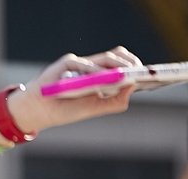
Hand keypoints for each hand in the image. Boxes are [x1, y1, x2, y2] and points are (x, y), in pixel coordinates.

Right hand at [6, 48, 142, 136]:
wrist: (38, 112)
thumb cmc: (65, 110)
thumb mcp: (94, 109)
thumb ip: (114, 102)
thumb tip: (133, 87)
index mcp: (99, 76)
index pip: (122, 65)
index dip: (135, 67)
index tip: (149, 73)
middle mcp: (92, 67)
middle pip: (117, 57)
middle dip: (131, 63)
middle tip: (141, 72)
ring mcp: (80, 64)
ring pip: (106, 58)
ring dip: (119, 65)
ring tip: (128, 73)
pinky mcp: (67, 63)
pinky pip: (85, 64)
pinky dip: (95, 71)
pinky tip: (103, 79)